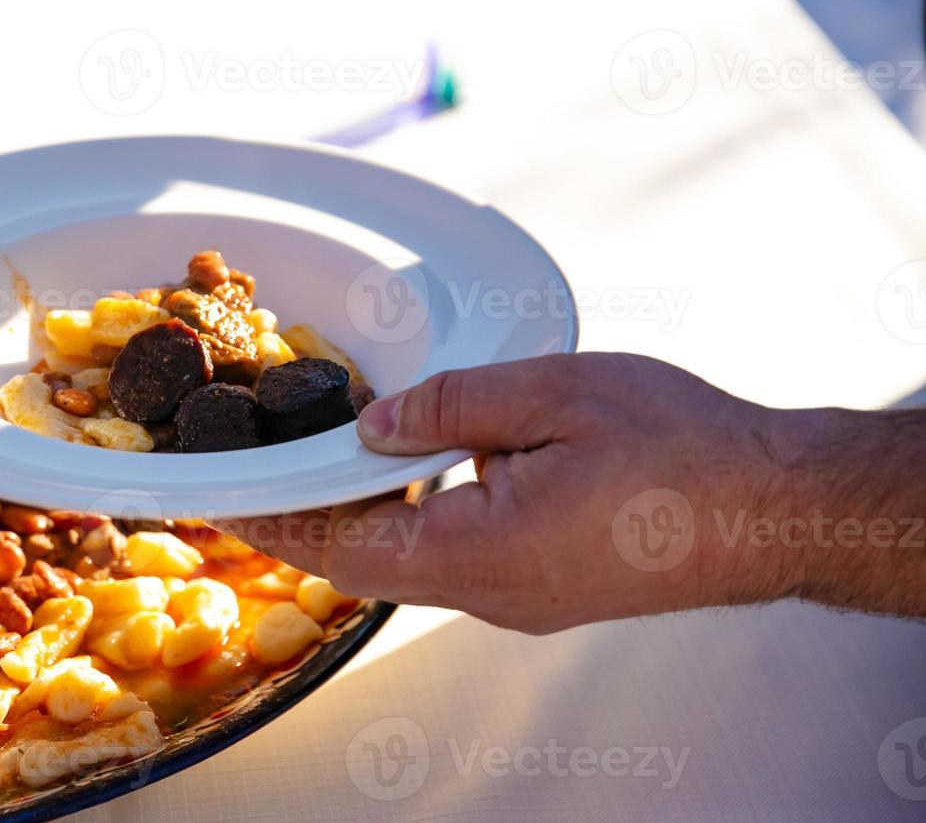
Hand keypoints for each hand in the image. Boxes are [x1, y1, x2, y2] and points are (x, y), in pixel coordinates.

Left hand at [217, 353, 805, 633]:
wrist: (776, 507)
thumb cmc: (678, 447)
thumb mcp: (554, 394)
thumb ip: (451, 408)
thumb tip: (373, 425)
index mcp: (478, 552)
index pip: (338, 545)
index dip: (273, 516)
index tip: (220, 493)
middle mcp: (488, 593)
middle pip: (362, 564)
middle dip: (303, 520)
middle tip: (256, 473)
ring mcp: (519, 600)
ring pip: (406, 565)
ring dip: (357, 520)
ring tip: (319, 465)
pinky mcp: (545, 590)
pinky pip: (452, 561)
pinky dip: (409, 522)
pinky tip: (409, 476)